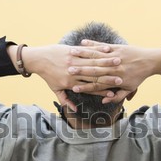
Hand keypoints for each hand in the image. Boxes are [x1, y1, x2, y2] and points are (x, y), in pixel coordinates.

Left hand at [8, 44, 122, 110]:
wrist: (39, 59)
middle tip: (122, 79)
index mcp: (72, 84)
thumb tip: (75, 110)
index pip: (90, 88)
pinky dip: (98, 51)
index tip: (113, 94)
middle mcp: (74, 73)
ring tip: (119, 62)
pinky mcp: (72, 52)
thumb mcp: (56, 90)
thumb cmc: (48, 76)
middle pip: (95, 76)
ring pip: (93, 63)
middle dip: (109, 78)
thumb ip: (66, 100)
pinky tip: (108, 50)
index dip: (102, 91)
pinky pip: (87, 52)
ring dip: (107, 62)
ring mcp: (73, 61)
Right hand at [69, 40, 160, 102]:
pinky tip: (82, 42)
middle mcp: (114, 68)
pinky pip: (101, 46)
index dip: (85, 86)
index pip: (97, 84)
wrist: (150, 61)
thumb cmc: (139, 77)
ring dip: (82, 55)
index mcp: (116, 80)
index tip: (74, 88)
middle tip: (67, 70)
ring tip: (70, 54)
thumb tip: (104, 100)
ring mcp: (115, 56)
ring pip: (95, 56)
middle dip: (79, 70)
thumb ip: (117, 96)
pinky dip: (91, 44)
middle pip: (93, 70)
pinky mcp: (116, 47)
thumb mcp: (130, 88)